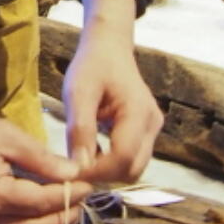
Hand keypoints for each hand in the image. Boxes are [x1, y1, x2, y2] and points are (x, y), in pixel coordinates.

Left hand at [63, 0, 162, 184]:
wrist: (110, 48)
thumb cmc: (92, 65)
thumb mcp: (78, 92)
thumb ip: (80, 129)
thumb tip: (79, 167)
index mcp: (139, 112)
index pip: (124, 159)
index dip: (97, 171)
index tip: (70, 171)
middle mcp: (152, 124)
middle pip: (133, 169)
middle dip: (103, 175)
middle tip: (73, 167)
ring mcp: (153, 129)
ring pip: (134, 168)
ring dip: (108, 170)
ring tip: (81, 158)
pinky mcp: (147, 132)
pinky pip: (133, 158)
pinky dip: (113, 162)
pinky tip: (91, 151)